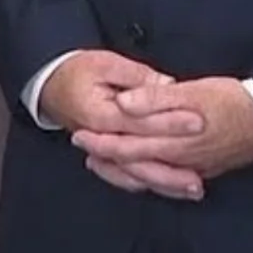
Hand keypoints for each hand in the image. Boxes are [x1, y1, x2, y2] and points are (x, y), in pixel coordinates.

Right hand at [39, 51, 208, 199]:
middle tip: (202, 172)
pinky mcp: (107, 155)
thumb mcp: (105, 63)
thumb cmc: (77, 71)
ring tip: (193, 188)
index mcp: (99, 115)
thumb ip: (137, 76)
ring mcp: (102, 151)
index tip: (199, 121)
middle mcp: (100, 139)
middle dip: (172, 168)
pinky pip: (128, 177)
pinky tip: (170, 189)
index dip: (171, 121)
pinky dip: (149, 184)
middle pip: (139, 159)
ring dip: (164, 183)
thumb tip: (166, 85)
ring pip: (135, 174)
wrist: (50, 84)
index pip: (141, 122)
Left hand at [71, 76, 252, 181]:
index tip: (80, 134)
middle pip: (134, 163)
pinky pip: (169, 179)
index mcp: (172, 140)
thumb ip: (155, 98)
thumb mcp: (192, 92)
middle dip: (107, 157)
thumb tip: (123, 104)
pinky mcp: (207, 167)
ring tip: (105, 163)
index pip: (127, 144)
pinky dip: (151, 177)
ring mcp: (194, 167)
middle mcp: (180, 160)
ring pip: (150, 175)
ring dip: (125, 170)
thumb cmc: (233, 100)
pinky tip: (148, 173)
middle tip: (83, 149)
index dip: (102, 140)